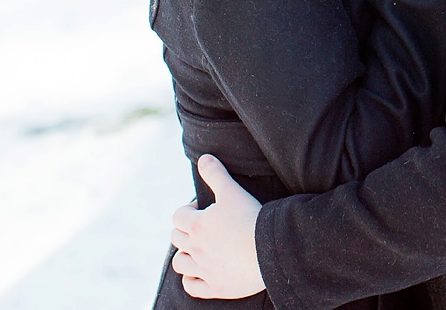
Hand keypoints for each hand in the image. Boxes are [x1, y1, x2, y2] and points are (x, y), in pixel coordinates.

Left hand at [169, 155, 264, 299]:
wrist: (270, 249)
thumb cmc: (250, 218)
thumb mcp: (232, 191)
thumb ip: (215, 173)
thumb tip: (203, 158)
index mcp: (197, 226)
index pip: (178, 216)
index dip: (187, 210)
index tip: (202, 209)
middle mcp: (196, 249)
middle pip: (176, 239)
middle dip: (185, 230)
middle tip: (203, 226)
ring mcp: (204, 270)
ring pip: (180, 264)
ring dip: (185, 255)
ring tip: (199, 249)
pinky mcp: (215, 287)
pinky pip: (192, 287)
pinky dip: (192, 280)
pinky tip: (200, 272)